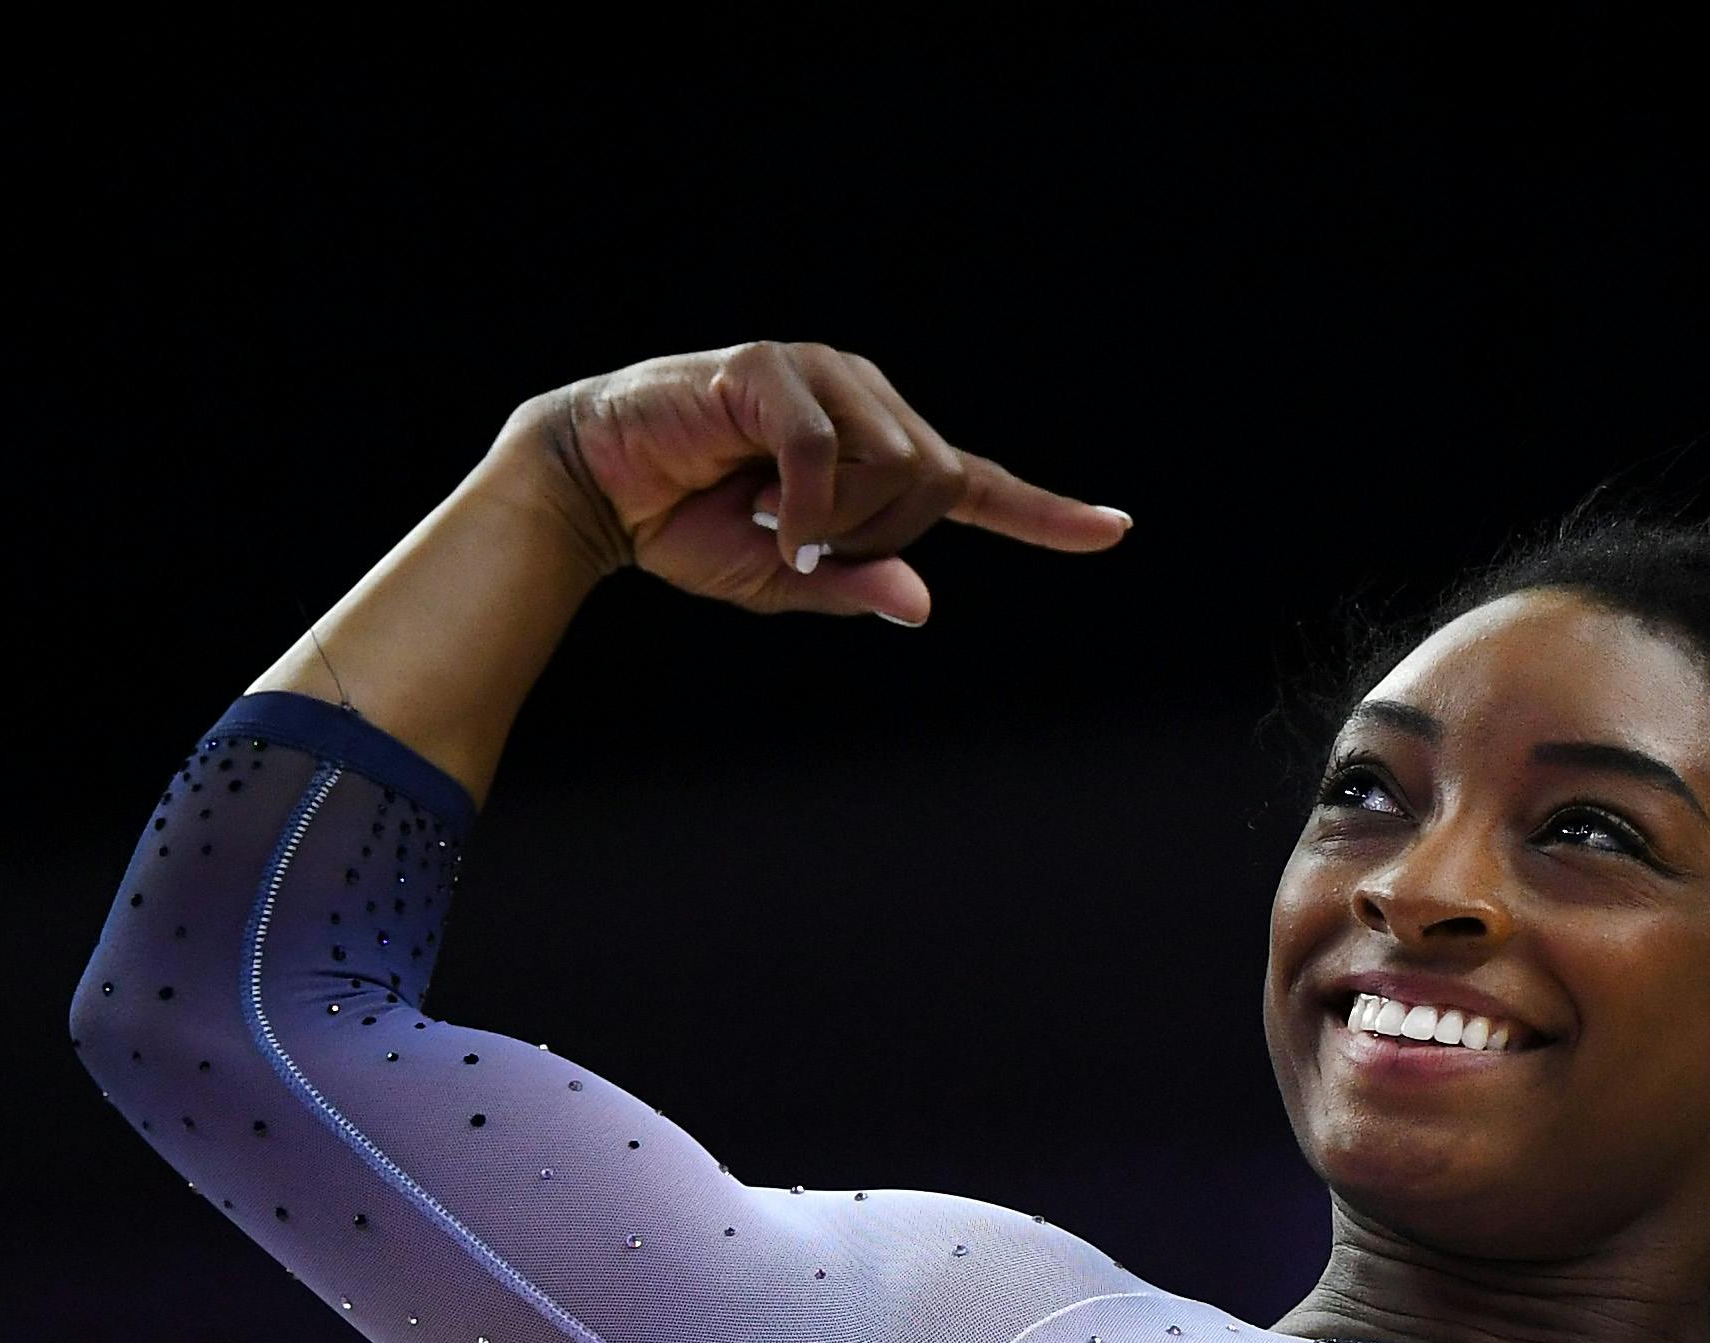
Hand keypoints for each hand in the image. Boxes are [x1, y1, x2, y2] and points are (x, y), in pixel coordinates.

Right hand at [511, 341, 1128, 625]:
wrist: (595, 490)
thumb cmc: (686, 528)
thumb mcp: (784, 579)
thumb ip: (855, 583)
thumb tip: (923, 604)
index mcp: (876, 448)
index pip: (976, 485)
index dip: (1046, 513)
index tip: (1114, 529)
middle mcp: (863, 399)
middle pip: (936, 481)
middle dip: (877, 533)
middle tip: (799, 540)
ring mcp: (821, 374)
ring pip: (896, 464)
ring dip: (836, 518)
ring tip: (767, 512)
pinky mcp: (770, 370)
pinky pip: (827, 450)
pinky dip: (800, 502)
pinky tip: (758, 511)